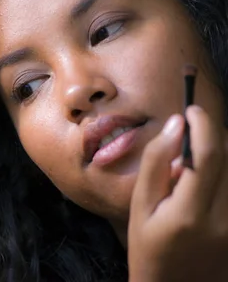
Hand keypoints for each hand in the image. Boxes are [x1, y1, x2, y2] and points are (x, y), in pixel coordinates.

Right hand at [128, 106, 227, 281]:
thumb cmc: (148, 249)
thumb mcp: (139, 206)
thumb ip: (156, 163)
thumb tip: (174, 123)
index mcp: (191, 212)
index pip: (210, 153)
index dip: (203, 123)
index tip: (190, 109)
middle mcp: (226, 217)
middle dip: (211, 135)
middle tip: (186, 137)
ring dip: (217, 153)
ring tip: (190, 170)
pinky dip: (223, 172)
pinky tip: (203, 185)